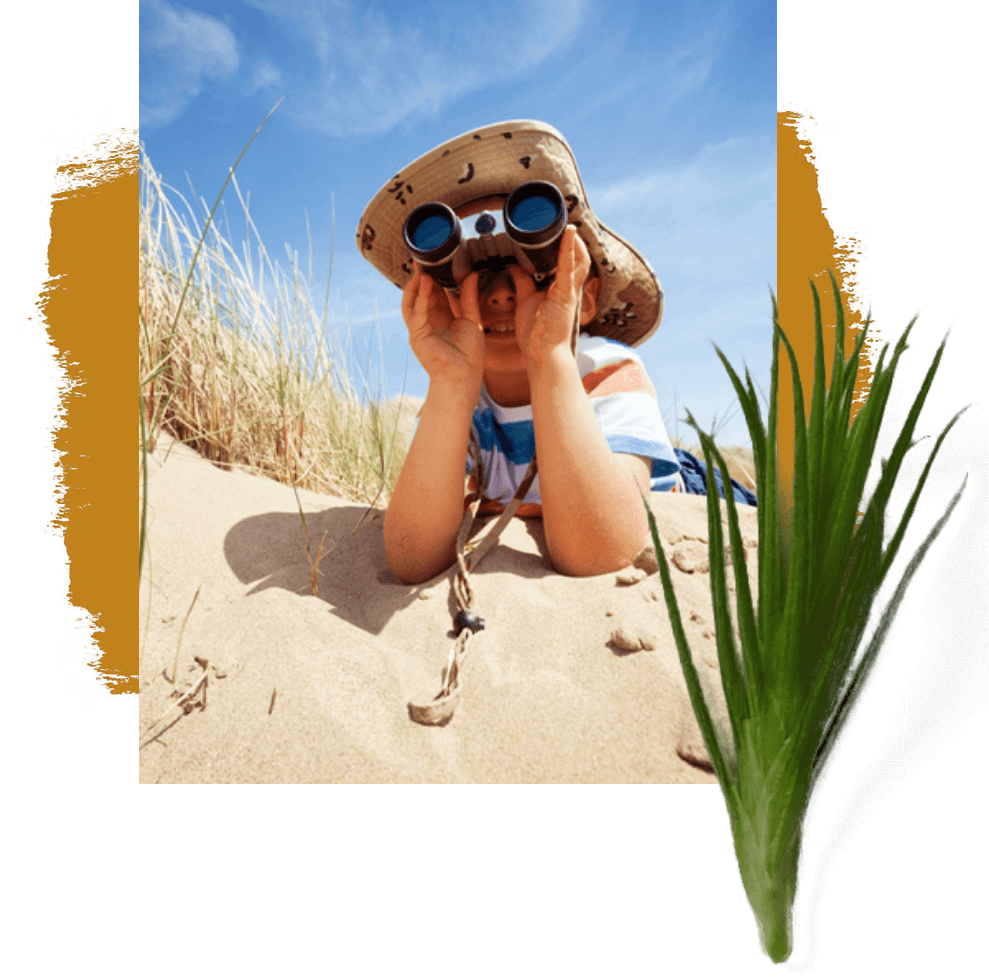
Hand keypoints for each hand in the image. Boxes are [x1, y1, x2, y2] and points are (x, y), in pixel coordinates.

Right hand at [401, 263, 484, 392]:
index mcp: (441, 318)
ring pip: (413, 300)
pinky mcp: (417, 335)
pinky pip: (416, 312)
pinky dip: (420, 297)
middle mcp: (428, 322)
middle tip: (426, 257)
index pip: (435, 293)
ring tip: (422, 267)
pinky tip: (425, 283)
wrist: (463, 377)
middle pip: (421, 294)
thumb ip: (470, 297)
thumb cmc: (469, 356)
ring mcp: (420, 328)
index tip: (439, 261)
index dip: (436, 277)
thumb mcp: (472, 320)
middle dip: (422, 276)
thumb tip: (472, 274)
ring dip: (416, 284)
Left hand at [507, 225, 590, 368]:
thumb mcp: (525, 299)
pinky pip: (569, 268)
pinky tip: (569, 232)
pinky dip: (568, 249)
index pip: (567, 261)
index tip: (558, 227)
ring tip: (568, 221)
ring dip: (574, 240)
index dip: (566, 244)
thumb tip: (514, 266)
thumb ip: (522, 281)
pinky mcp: (566, 295)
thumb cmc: (536, 332)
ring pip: (579, 259)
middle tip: (565, 220)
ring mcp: (569, 291)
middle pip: (577, 257)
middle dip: (573, 239)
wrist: (541, 353)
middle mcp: (568, 287)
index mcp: (560, 288)